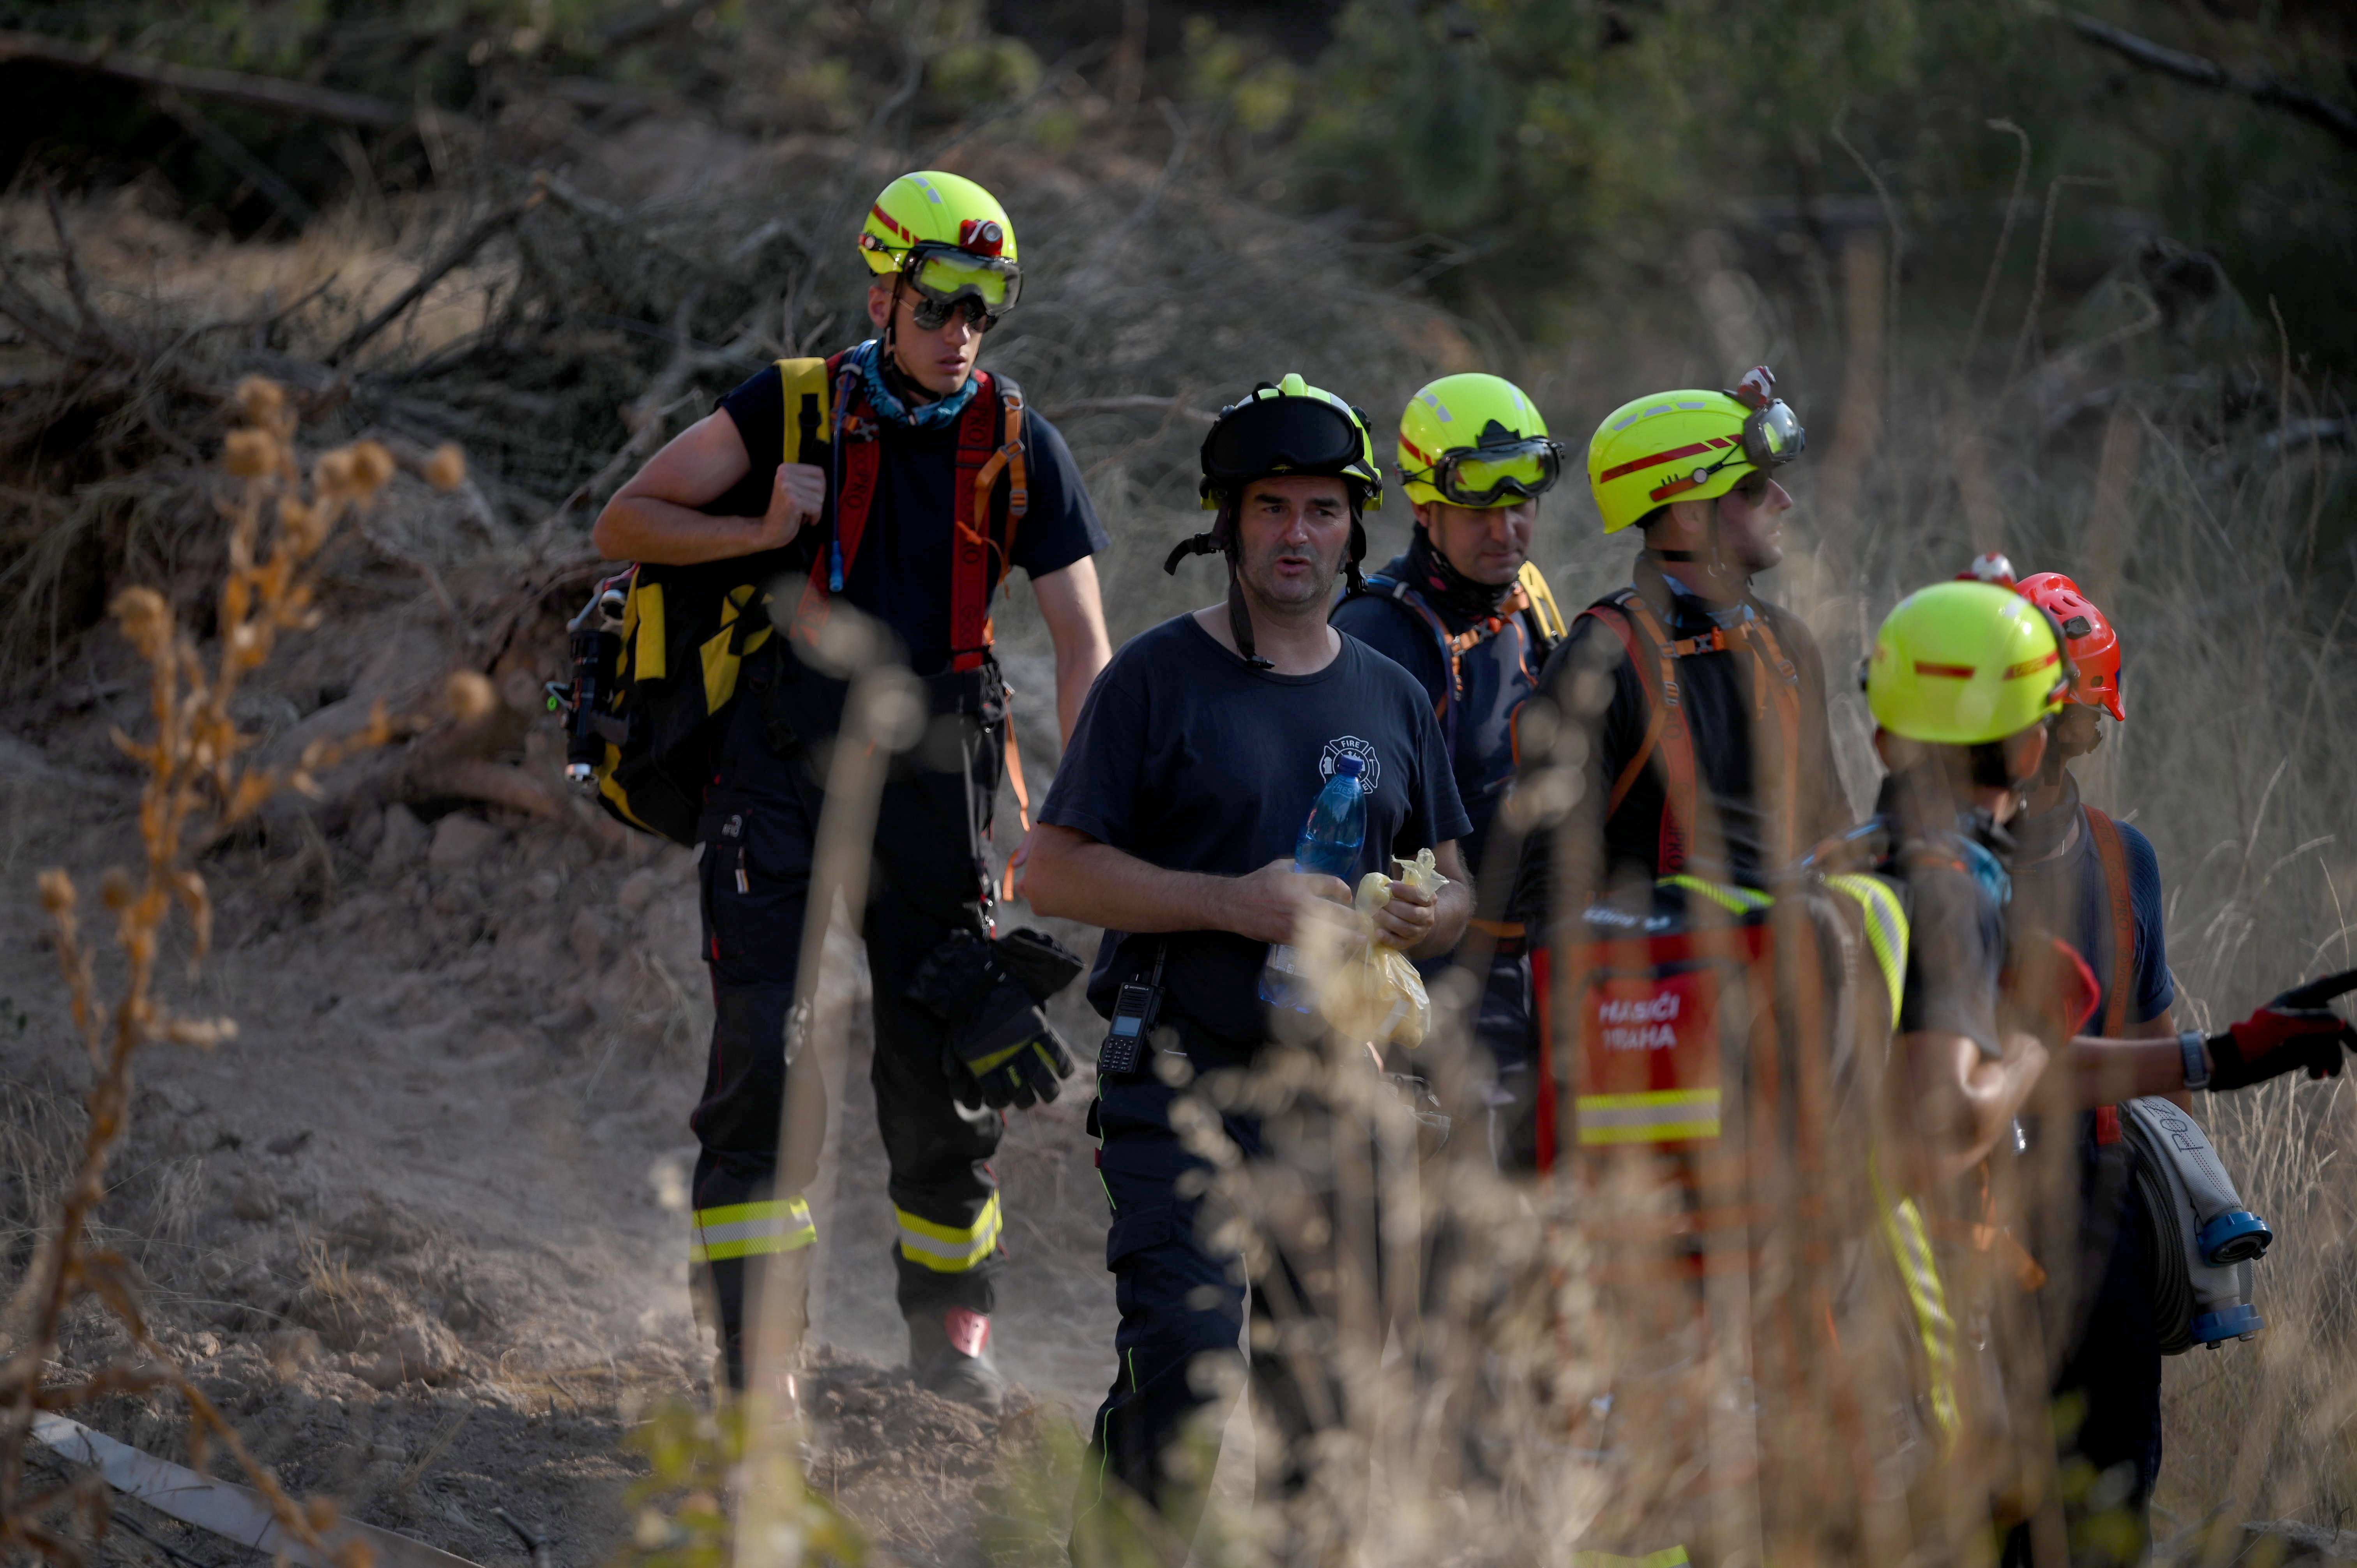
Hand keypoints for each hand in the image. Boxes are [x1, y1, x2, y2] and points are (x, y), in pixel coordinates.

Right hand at [752, 462, 825, 548]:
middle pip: (821, 485)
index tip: (812, 497)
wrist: (769, 530)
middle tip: (807, 508)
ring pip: (820, 497)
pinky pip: (816, 508)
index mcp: (785, 468)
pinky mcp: (792, 501)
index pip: (818, 472)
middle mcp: (784, 474)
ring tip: (802, 513)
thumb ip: (807, 480)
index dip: (820, 488)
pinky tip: (804, 520)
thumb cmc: (786, 511)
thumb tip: (824, 478)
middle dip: (818, 500)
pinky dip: (814, 517)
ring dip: (815, 509)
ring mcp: (787, 487)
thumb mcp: (795, 489)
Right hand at [1229, 857, 1352, 945]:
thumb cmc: (1257, 884)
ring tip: (1360, 941)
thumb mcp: (1278, 867)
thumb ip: (1298, 867)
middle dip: (1356, 921)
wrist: (1235, 905)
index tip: (1347, 897)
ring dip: (1349, 939)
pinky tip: (1339, 951)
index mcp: (1301, 883)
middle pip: (1340, 915)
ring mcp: (1298, 924)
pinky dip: (1329, 950)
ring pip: (1331, 935)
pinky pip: (1316, 947)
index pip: (1333, 885)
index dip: (1344, 891)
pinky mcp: (1290, 939)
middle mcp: (1303, 904)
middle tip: (1365, 924)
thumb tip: (1312, 867)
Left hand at [1372, 875, 1436, 950]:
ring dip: (1388, 921)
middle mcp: (1428, 917)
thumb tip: (1381, 886)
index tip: (1388, 887)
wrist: (1418, 920)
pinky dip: (1388, 939)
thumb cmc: (1409, 901)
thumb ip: (1399, 887)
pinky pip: (1400, 943)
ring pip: (1406, 928)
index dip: (1403, 890)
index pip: (1419, 895)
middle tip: (1378, 902)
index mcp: (1430, 900)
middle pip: (1413, 913)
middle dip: (1393, 907)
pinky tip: (1378, 933)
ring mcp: (1421, 932)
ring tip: (1375, 913)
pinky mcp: (1411, 943)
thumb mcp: (1409, 891)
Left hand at [2207, 994, 2356, 1090]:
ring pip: (2332, 1043)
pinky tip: (2315, 1075)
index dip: (2349, 979)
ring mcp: (2303, 1033)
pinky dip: (2322, 1066)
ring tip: (2324, 1073)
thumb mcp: (2280, 1025)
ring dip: (2331, 1059)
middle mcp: (2303, 1014)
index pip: (2330, 986)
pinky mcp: (2301, 1050)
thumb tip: (2340, 1021)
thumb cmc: (2253, 1038)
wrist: (2237, 1064)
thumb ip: (2310, 1020)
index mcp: (2297, 1000)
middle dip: (2349, 1036)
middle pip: (2338, 1021)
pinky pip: (2323, 1057)